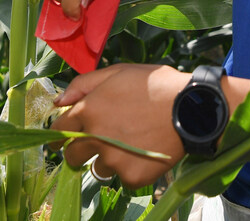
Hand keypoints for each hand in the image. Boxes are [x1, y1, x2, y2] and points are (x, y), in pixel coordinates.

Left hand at [53, 64, 187, 187]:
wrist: (191, 109)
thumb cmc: (156, 85)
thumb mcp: (119, 72)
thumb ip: (83, 84)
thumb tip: (58, 101)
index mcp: (89, 110)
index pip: (59, 128)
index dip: (59, 133)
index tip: (62, 137)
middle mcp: (96, 137)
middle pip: (72, 155)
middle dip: (78, 150)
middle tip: (97, 143)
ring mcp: (114, 159)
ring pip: (98, 167)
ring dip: (107, 159)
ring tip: (131, 144)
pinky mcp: (131, 176)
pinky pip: (123, 176)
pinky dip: (131, 167)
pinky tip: (146, 151)